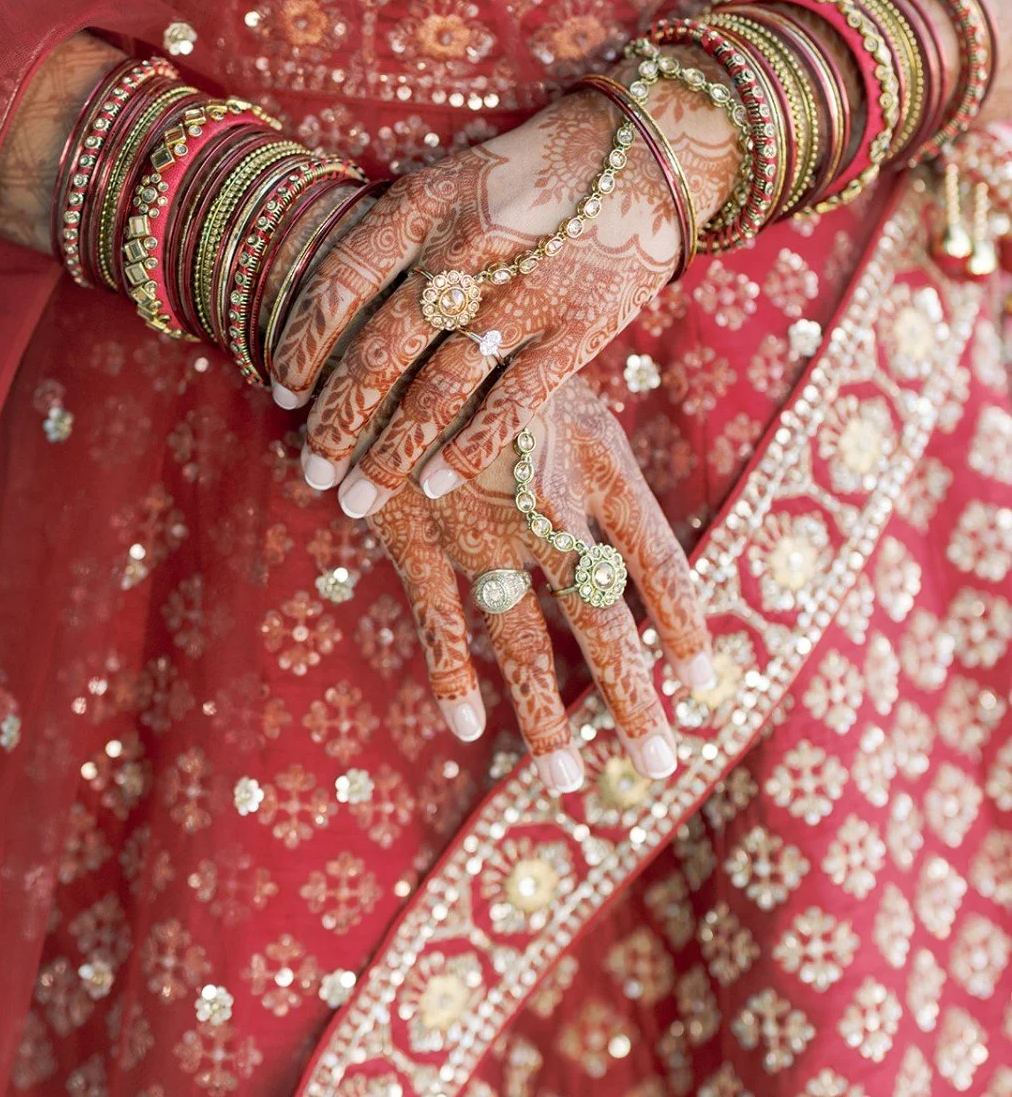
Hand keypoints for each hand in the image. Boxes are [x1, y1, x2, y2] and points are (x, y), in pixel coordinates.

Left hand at [272, 72, 738, 519]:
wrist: (644, 153)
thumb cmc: (530, 171)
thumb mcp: (450, 180)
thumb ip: (397, 241)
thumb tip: (330, 316)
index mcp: (421, 206)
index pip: (337, 285)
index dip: (303, 346)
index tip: (283, 395)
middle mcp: (462, 252)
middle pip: (379, 353)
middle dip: (338, 423)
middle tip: (311, 473)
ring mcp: (521, 295)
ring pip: (437, 391)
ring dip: (390, 453)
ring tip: (358, 499)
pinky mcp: (576, 329)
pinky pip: (511, 403)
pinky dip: (468, 449)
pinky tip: (434, 485)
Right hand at [369, 376, 713, 791]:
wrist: (387, 314)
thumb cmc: (488, 346)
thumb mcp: (559, 382)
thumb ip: (590, 455)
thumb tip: (623, 531)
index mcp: (595, 458)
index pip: (659, 558)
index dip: (685, 624)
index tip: (710, 685)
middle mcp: (545, 500)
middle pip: (600, 618)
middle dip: (631, 696)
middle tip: (663, 764)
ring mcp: (477, 524)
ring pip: (520, 640)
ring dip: (543, 715)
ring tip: (566, 783)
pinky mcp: (413, 532)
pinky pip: (439, 622)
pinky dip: (452, 678)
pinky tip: (470, 731)